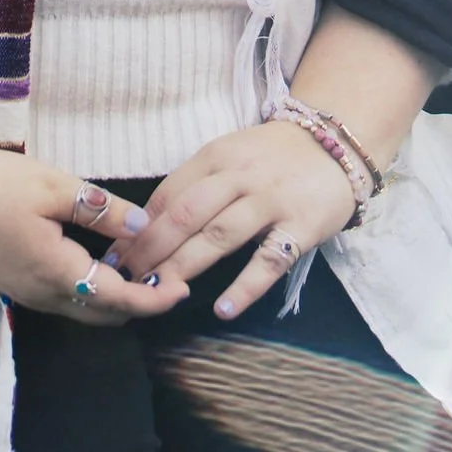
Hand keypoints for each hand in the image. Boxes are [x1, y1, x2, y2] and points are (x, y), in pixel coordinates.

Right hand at [0, 151, 187, 323]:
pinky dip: (90, 290)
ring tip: (140, 266)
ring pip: (82, 310)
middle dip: (140, 303)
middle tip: (168, 275)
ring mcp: (25, 294)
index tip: (184, 287)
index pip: (120, 301)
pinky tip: (99, 260)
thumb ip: (99, 209)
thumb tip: (142, 227)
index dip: (156, 299)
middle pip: (104, 315)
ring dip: (114, 298)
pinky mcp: (13, 284)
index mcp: (57, 274)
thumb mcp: (51, 185)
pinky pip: (63, 299)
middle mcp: (44, 296)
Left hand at [105, 122, 355, 321]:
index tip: (115, 256)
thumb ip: (196, 185)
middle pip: (187, 215)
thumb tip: (146, 226)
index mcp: (217, 156)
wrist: (336, 143)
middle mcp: (241, 176)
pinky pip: (270, 259)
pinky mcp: (301, 226)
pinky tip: (223, 308)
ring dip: (186, 265)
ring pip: (221, 235)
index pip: (169, 194)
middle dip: (151, 249)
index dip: (138, 228)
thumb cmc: (272, 156)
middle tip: (126, 280)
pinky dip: (246, 285)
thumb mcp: (231, 156)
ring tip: (159, 293)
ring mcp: (271, 201)